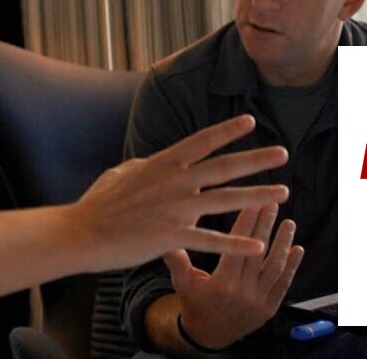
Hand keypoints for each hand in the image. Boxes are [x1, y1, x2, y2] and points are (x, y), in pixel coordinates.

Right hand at [70, 115, 289, 269]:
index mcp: (162, 163)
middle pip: (224, 167)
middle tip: (283, 152)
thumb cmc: (98, 203)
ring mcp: (175, 208)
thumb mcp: (122, 172)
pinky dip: (236, 243)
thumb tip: (155, 160)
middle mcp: (174, 182)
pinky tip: (258, 245)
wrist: (83, 232)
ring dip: (258, 196)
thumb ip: (144, 165)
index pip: (202, 142)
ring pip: (226, 200)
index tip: (250, 121)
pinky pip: (211, 240)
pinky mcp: (172, 235)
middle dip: (256, 159)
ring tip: (283, 193)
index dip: (227, 130)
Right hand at [166, 204, 303, 349]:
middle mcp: (243, 292)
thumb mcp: (182, 283)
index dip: (248, 223)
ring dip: (283, 243)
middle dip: (266, 226)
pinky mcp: (269, 308)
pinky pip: (283, 285)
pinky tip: (298, 249)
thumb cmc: (194, 304)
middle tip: (272, 204)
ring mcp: (259, 301)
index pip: (238, 247)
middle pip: (258, 253)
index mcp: (222, 284)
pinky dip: (292, 266)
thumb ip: (176, 260)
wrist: (208, 335)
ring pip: (275, 268)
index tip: (254, 203)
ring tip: (288, 223)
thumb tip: (164, 238)